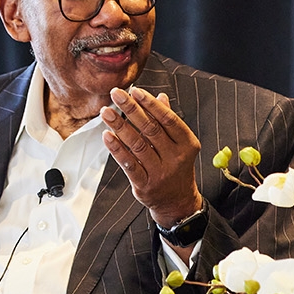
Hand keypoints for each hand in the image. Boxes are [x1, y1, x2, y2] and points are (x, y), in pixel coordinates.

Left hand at [101, 86, 201, 225]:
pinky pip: (128, 164)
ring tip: (106, 112)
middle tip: (116, 94)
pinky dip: (117, 149)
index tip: (135, 91)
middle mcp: (175, 158)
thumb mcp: (179, 144)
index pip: (168, 119)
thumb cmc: (176, 167)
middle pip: (151, 129)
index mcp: (187, 144)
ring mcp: (160, 172)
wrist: (177, 202)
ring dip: (119, 126)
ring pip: (137, 145)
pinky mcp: (144, 185)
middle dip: (131, 110)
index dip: (151, 104)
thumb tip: (160, 97)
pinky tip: (107, 136)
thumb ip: (169, 121)